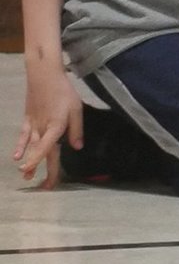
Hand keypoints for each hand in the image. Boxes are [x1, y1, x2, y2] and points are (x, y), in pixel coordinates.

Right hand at [13, 70, 82, 188]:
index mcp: (56, 125)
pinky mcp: (28, 120)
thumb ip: (76, 129)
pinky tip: (16, 156)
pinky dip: (19, 146)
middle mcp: (43, 128)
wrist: (44, 76)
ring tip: (27, 177)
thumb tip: (76, 148)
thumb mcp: (76, 109)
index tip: (39, 176)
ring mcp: (33, 124)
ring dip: (30, 162)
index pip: (48, 147)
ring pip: (31, 147)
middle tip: (45, 187)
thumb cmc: (64, 91)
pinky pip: (23, 135)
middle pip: (42, 152)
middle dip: (43, 169)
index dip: (42, 161)